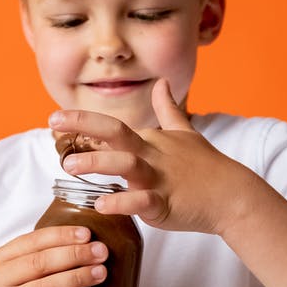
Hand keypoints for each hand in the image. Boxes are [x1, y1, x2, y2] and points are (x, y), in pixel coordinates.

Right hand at [0, 226, 107, 286]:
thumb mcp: (12, 273)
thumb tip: (84, 242)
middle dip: (74, 254)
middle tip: (100, 252)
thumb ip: (37, 257)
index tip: (87, 234)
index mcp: (0, 260)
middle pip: (40, 263)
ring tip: (101, 273)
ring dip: (76, 278)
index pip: (33, 241)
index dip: (62, 235)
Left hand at [48, 78, 263, 234]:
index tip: (54, 118)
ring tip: (70, 166)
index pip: (111, 126)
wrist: (233, 195)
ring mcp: (159, 179)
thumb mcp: (185, 132)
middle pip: (116, 133)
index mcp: (149, 140)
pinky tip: (102, 204)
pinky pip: (142, 202)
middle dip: (84, 125)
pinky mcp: (166, 204)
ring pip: (127, 165)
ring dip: (98, 162)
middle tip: (53, 122)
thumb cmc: (206, 166)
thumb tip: (162, 82)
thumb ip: (168, 109)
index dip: (82, 120)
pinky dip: (123, 202)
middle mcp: (151, 155)